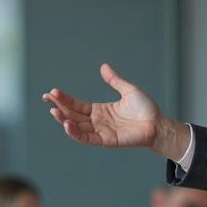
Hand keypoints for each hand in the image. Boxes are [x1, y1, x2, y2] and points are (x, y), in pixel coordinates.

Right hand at [42, 64, 189, 159]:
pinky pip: (87, 138)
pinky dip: (75, 133)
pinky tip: (67, 124)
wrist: (158, 123)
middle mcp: (97, 121)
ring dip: (64, 119)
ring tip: (54, 110)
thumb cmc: (145, 109)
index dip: (64, 99)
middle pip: (73, 114)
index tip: (52, 92)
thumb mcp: (128, 90)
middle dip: (59, 107)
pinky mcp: (106, 140)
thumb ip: (114, 80)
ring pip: (77, 127)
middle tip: (48, 97)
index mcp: (100, 110)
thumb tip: (103, 66)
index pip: (77, 105)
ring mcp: (101, 131)